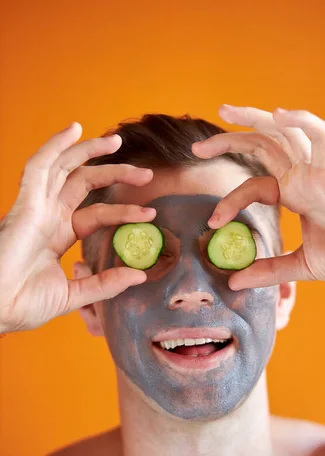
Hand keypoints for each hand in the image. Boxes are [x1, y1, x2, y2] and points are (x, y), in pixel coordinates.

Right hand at [0, 123, 154, 332]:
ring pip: (64, 168)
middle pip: (84, 183)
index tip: (150, 214)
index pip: (96, 214)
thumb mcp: (75, 294)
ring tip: (117, 141)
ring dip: (89, 151)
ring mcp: (36, 208)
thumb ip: (105, 283)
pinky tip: (74, 130)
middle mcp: (47, 216)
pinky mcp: (25, 204)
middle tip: (146, 174)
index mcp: (57, 235)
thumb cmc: (23, 305)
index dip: (123, 212)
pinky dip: (55, 146)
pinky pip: (39, 167)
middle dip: (115, 174)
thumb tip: (139, 275)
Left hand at [192, 105, 324, 288]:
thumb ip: (269, 270)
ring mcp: (318, 172)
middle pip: (263, 146)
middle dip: (230, 141)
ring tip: (225, 111)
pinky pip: (322, 136)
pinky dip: (303, 120)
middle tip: (197, 148)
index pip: (254, 183)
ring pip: (285, 132)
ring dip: (255, 118)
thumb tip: (234, 280)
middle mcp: (303, 178)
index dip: (229, 199)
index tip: (212, 222)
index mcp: (295, 195)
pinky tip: (280, 114)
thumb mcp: (301, 266)